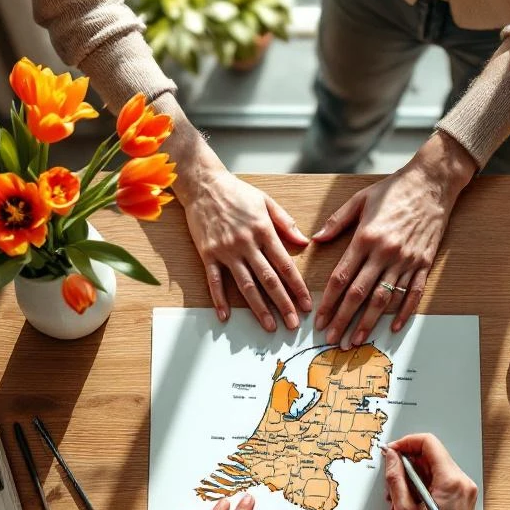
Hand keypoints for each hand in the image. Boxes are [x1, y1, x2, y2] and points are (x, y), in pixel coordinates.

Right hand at [175, 152, 311, 331]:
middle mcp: (246, 243)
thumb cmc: (236, 192)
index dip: (297, 287)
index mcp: (264, 231)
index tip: (306, 304)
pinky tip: (225, 316)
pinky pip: (214, 281)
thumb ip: (285, 223)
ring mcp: (226, 250)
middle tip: (293, 324)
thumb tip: (304, 242)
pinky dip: (219, 299)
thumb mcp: (266, 202)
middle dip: (283, 304)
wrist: (203, 184)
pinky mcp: (207, 254)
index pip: (285, 265)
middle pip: (269, 280)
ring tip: (270, 325)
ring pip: (246, 285)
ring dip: (259, 308)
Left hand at [312, 133, 474, 346]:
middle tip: (333, 340)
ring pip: (385, 299)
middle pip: (359, 294)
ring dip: (369, 322)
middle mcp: (384, 253)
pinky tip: (393, 326)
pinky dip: (404, 312)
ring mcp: (406, 260)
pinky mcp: (423, 262)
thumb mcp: (360, 200)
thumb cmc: (394, 189)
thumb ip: (337, 221)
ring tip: (357, 340)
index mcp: (365, 238)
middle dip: (344, 320)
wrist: (432, 182)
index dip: (328, 302)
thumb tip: (316, 239)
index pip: (341, 278)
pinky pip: (413, 292)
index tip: (320, 319)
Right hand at [383, 433, 480, 509]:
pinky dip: (423, 485)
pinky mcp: (462, 495)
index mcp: (450, 481)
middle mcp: (462, 481)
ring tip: (398, 498)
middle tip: (391, 481)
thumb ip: (396, 479)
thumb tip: (392, 457)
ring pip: (433, 467)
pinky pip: (440, 479)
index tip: (392, 452)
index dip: (407, 443)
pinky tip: (410, 502)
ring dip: (413, 477)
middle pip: (431, 455)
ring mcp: (464, 488)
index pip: (428, 444)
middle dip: (407, 464)